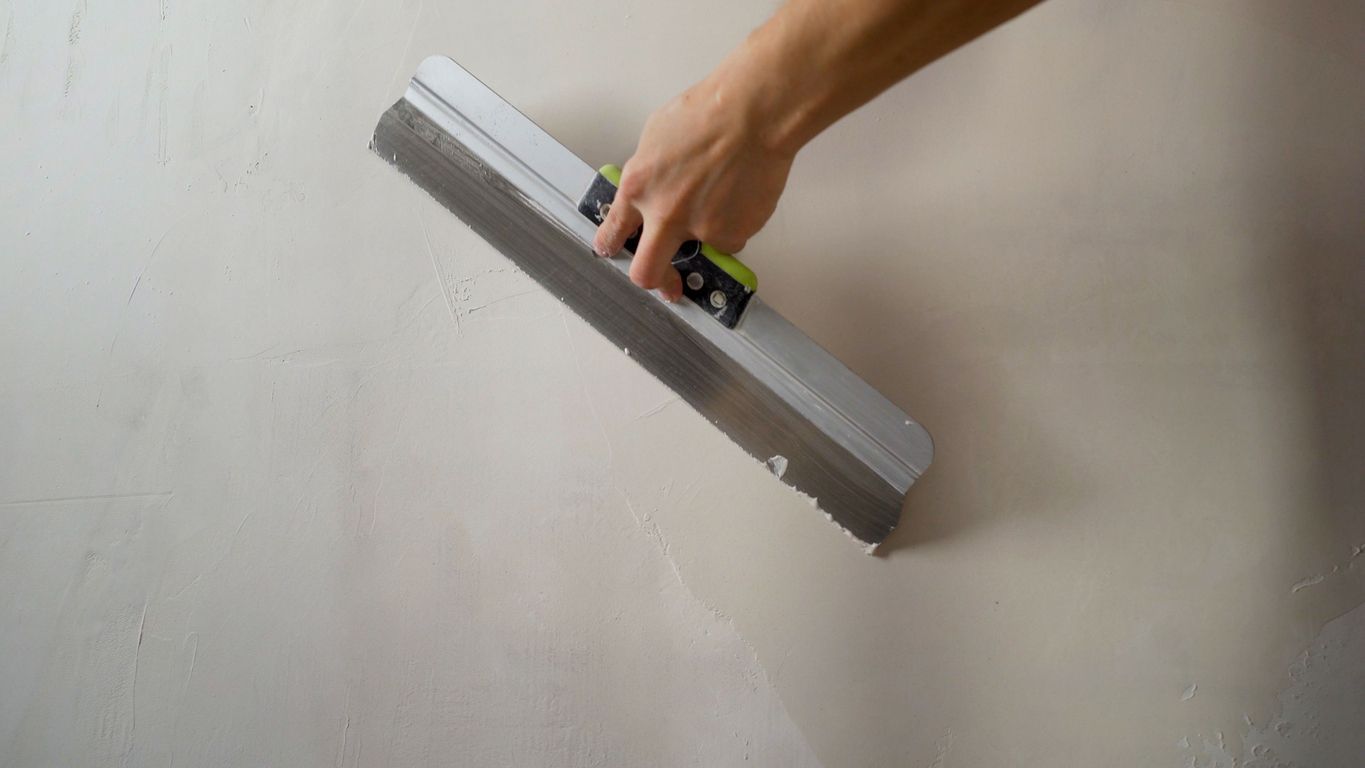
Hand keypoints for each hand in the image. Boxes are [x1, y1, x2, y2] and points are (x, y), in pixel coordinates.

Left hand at [593, 73, 795, 300]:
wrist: (752, 116)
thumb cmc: (710, 113)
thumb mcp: (657, 135)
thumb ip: (649, 172)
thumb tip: (651, 188)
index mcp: (638, 187)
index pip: (614, 232)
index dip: (612, 247)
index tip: (614, 252)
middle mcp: (664, 214)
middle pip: (647, 273)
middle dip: (656, 282)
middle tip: (667, 283)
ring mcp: (699, 228)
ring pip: (701, 248)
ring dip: (709, 231)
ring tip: (725, 193)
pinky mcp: (732, 235)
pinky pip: (730, 239)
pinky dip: (735, 223)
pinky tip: (741, 193)